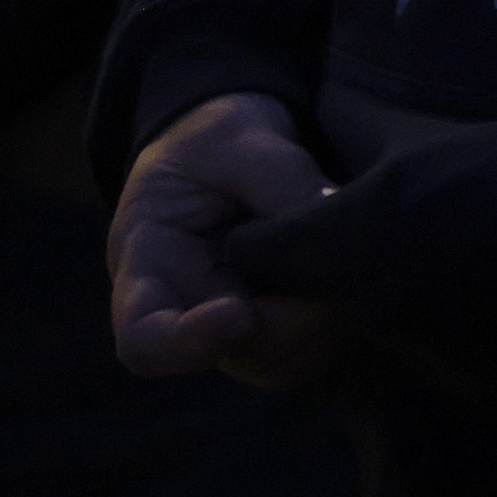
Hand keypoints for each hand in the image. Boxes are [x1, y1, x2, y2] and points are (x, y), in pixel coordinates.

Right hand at [110, 92, 346, 388]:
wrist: (238, 151)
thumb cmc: (214, 142)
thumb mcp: (233, 136)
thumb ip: (275, 175)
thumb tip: (332, 213)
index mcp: (150, 267)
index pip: (144, 339)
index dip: (187, 346)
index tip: (239, 316)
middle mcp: (192, 316)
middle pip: (239, 354)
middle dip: (296, 313)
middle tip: (332, 250)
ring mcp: (239, 334)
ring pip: (287, 361)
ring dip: (327, 313)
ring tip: (343, 243)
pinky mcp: (285, 333)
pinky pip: (319, 350)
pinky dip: (345, 314)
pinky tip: (351, 263)